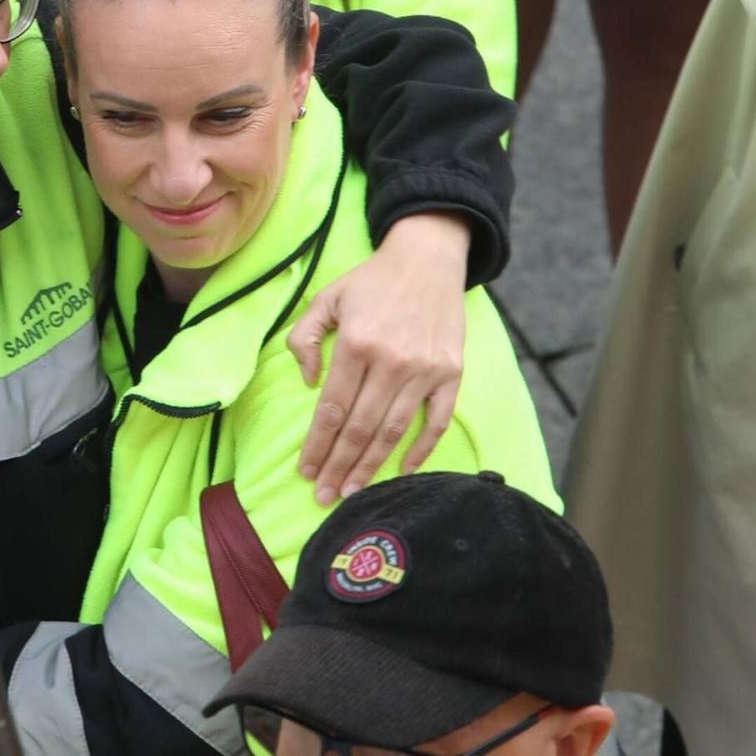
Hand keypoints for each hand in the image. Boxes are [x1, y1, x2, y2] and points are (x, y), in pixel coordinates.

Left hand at [287, 212, 467, 505]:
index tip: (305, 472)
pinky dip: (420, 450)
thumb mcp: (326, 298)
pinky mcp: (451, 373)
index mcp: (357, 344)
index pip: (333, 409)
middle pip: (361, 429)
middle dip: (339, 466)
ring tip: (352, 491)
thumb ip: (304, 337)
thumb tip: (307, 380)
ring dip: (371, 466)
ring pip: (394, 431)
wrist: (428, 258)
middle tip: (324, 497)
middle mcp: (391, 361)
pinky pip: (436, 421)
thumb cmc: (371, 280)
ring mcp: (425, 370)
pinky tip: (402, 470)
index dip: (317, 445)